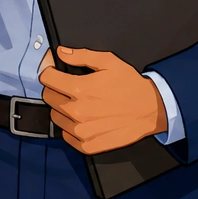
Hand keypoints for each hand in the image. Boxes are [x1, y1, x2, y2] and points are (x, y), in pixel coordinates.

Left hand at [40, 47, 167, 154]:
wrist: (151, 110)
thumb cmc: (131, 85)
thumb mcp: (109, 62)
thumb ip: (82, 56)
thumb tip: (61, 53)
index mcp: (79, 89)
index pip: (46, 78)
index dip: (49, 71)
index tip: (53, 71)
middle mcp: (77, 111)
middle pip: (48, 97)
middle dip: (55, 89)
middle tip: (69, 88)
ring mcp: (81, 131)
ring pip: (55, 117)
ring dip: (62, 109)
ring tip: (78, 104)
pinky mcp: (87, 145)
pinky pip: (66, 136)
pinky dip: (70, 128)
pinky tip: (83, 120)